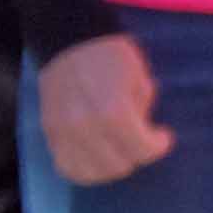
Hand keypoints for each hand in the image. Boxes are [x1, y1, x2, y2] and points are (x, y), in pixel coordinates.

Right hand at [37, 30, 168, 186]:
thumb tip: (141, 135)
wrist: (71, 40)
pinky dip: (84, 169)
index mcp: (113, 111)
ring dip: (110, 167)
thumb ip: (142, 114)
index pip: (142, 150)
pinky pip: (65, 166)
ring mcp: (62, 132)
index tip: (163, 136)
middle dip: (136, 156)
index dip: (158, 146)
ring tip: (120, 151)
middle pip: (117, 165)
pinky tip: (97, 157)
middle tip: (140, 141)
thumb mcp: (141, 82)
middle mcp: (84, 126)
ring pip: (89, 172)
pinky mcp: (49, 133)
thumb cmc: (114, 57)